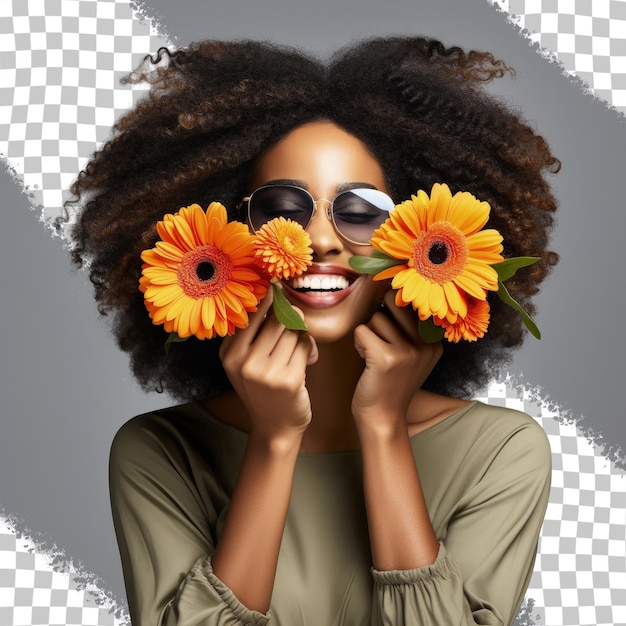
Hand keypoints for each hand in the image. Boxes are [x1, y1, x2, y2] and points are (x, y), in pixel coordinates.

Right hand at [219, 290, 318, 440]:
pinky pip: (305, 345)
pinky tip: (307, 360)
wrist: (275, 426)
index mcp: (229, 353)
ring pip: (293, 331)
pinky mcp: (289, 380)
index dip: (268, 298)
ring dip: (301, 335)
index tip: (276, 286)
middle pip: (277, 319)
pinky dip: (310, 348)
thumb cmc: (264, 388)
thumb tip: (275, 292)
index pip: (251, 313)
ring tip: (300, 349)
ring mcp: (266, 372)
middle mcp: (244, 362)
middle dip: (291, 318)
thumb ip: (254, 333)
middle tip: (295, 324)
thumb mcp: (246, 361)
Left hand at [352, 290, 441, 430]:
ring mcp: (408, 351)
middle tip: (379, 339)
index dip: (394, 306)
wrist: (383, 417)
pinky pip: (362, 331)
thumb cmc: (389, 382)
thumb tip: (389, 288)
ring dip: (367, 334)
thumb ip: (408, 327)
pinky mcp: (387, 358)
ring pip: (376, 318)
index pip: (413, 301)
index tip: (390, 319)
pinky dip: (358, 344)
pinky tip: (366, 361)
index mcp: (434, 341)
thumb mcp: (410, 354)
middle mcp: (426, 344)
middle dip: (380, 317)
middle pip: (394, 303)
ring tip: (373, 355)